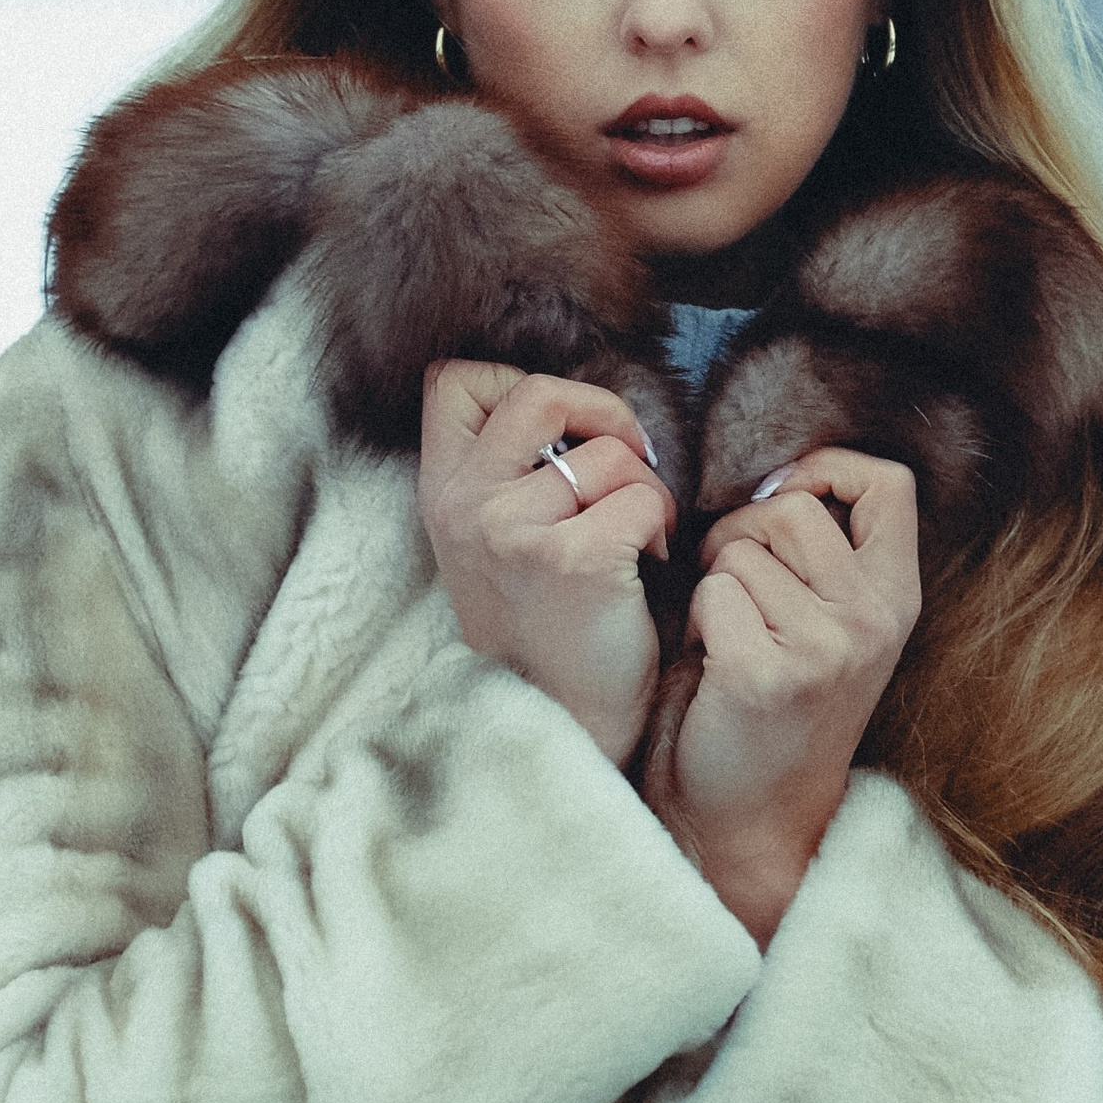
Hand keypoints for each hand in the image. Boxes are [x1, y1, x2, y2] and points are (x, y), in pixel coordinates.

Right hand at [418, 362, 674, 764]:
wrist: (563, 722)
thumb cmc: (543, 628)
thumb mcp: (490, 543)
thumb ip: (504, 475)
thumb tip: (569, 405)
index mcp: (441, 494)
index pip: (454, 381)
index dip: (515, 383)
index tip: (558, 432)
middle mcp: (466, 505)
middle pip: (536, 393)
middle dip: (600, 414)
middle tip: (626, 457)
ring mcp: (513, 531)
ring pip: (606, 452)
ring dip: (643, 485)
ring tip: (640, 534)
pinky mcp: (573, 560)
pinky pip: (642, 498)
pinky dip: (661, 524)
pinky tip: (650, 562)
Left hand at [643, 448, 920, 944]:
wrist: (750, 819)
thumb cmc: (775, 706)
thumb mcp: (833, 625)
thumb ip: (825, 557)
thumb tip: (779, 479)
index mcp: (896, 599)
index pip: (889, 484)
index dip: (827, 470)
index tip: (784, 498)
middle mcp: (873, 621)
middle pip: (793, 508)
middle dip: (742, 532)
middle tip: (732, 587)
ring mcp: (825, 649)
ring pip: (739, 550)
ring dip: (713, 584)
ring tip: (726, 636)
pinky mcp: (765, 674)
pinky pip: (710, 594)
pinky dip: (695, 623)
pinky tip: (710, 666)